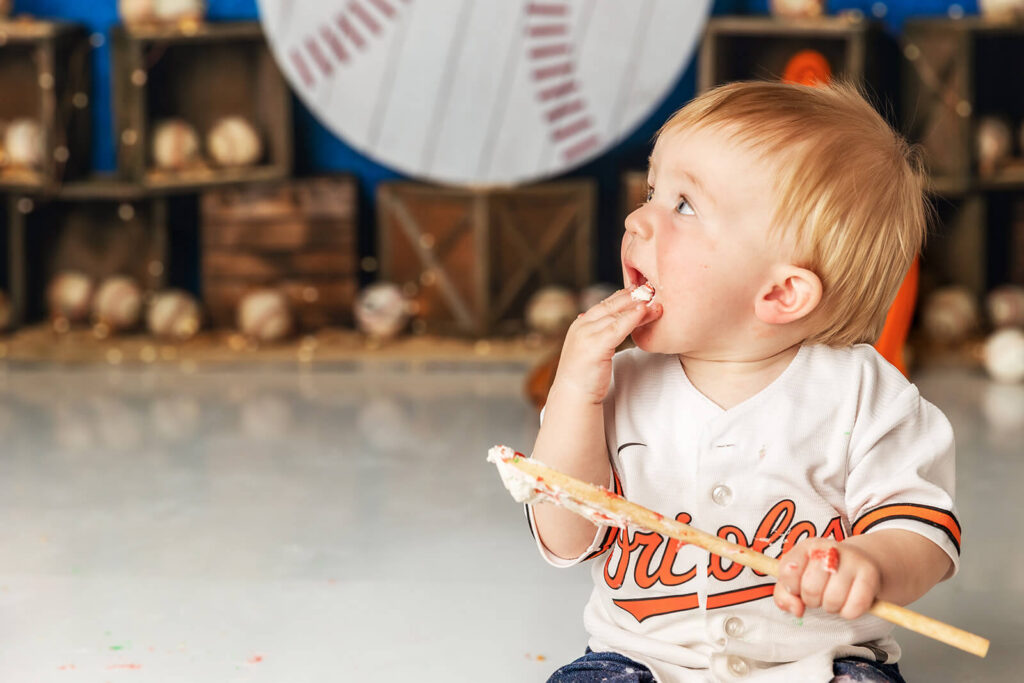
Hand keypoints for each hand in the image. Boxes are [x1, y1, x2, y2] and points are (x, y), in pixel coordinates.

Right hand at [551, 288, 661, 404]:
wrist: (573, 395)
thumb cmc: (586, 375)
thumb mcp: (592, 348)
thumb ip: (601, 334)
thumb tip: (616, 322)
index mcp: (581, 324)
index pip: (605, 304)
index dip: (624, 295)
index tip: (641, 289)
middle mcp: (582, 326)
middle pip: (611, 305)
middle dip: (632, 296)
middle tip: (652, 289)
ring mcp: (586, 335)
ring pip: (616, 315)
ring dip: (637, 306)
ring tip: (655, 301)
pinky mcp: (594, 346)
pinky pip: (617, 328)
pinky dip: (632, 318)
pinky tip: (644, 312)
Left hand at [773, 539, 881, 620]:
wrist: (861, 562)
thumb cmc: (823, 573)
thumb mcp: (798, 577)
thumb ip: (785, 594)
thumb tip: (796, 609)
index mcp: (807, 546)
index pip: (788, 571)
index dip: (791, 587)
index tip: (798, 588)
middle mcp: (830, 549)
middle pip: (810, 588)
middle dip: (811, 600)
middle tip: (819, 595)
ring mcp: (852, 560)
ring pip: (833, 600)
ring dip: (831, 607)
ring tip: (834, 597)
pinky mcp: (870, 575)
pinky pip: (855, 607)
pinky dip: (849, 612)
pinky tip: (848, 602)